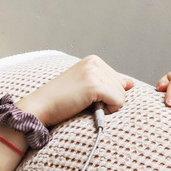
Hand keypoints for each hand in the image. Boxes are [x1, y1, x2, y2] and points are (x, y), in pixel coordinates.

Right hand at [17, 55, 134, 126]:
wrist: (39, 107)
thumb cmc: (58, 100)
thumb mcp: (85, 86)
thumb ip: (108, 82)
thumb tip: (130, 84)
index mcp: (92, 60)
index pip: (118, 80)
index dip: (106, 95)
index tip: (87, 97)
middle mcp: (94, 62)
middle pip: (122, 87)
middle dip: (107, 100)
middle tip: (84, 102)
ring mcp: (94, 72)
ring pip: (122, 95)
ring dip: (106, 106)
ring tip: (84, 104)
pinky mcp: (94, 85)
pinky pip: (118, 101)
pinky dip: (108, 110)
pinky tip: (89, 108)